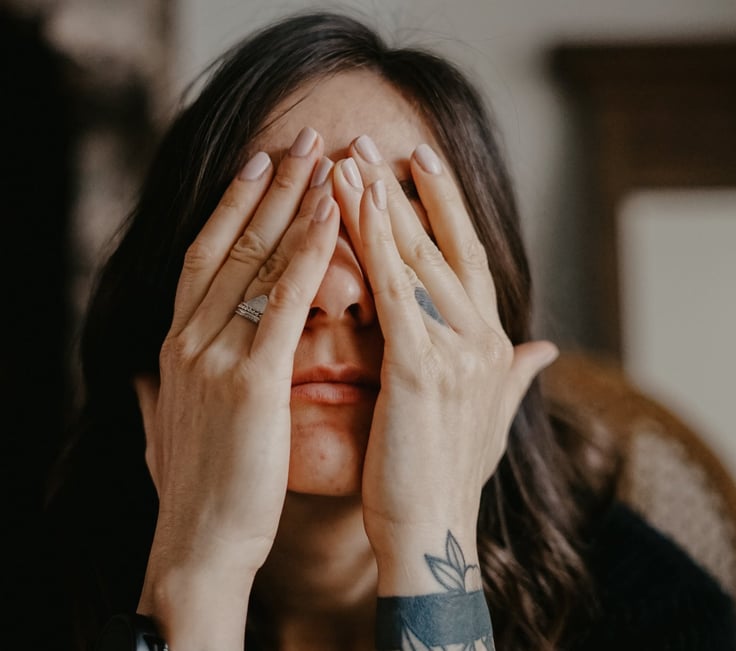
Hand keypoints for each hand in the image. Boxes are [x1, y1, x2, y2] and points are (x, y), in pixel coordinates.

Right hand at [133, 128, 338, 645]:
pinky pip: (284, 302)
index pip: (207, 255)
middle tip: (300, 136)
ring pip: (257, 260)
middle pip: (233, 242)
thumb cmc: (201, 486)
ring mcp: (215, 356)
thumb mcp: (172, 423)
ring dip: (292, 201)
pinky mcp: (249, 382)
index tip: (259, 164)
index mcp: (179, 344)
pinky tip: (332, 215)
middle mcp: (190, 338)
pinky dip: (308, 253)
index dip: (233, 205)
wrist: (198, 544)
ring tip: (324, 155)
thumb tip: (153, 371)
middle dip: (269, 184)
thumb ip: (165, 387)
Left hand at [334, 137, 557, 591]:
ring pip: (417, 257)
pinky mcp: (420, 368)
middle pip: (444, 246)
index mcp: (493, 346)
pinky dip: (372, 242)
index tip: (421, 169)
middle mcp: (483, 339)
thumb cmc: (447, 477)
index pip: (468, 261)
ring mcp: (456, 350)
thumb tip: (546, 351)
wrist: (432, 532)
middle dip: (411, 192)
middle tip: (379, 143)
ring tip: (353, 157)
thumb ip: (518, 376)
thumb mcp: (491, 418)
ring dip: (383, 202)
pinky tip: (347, 205)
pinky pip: (393, 290)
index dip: (446, 211)